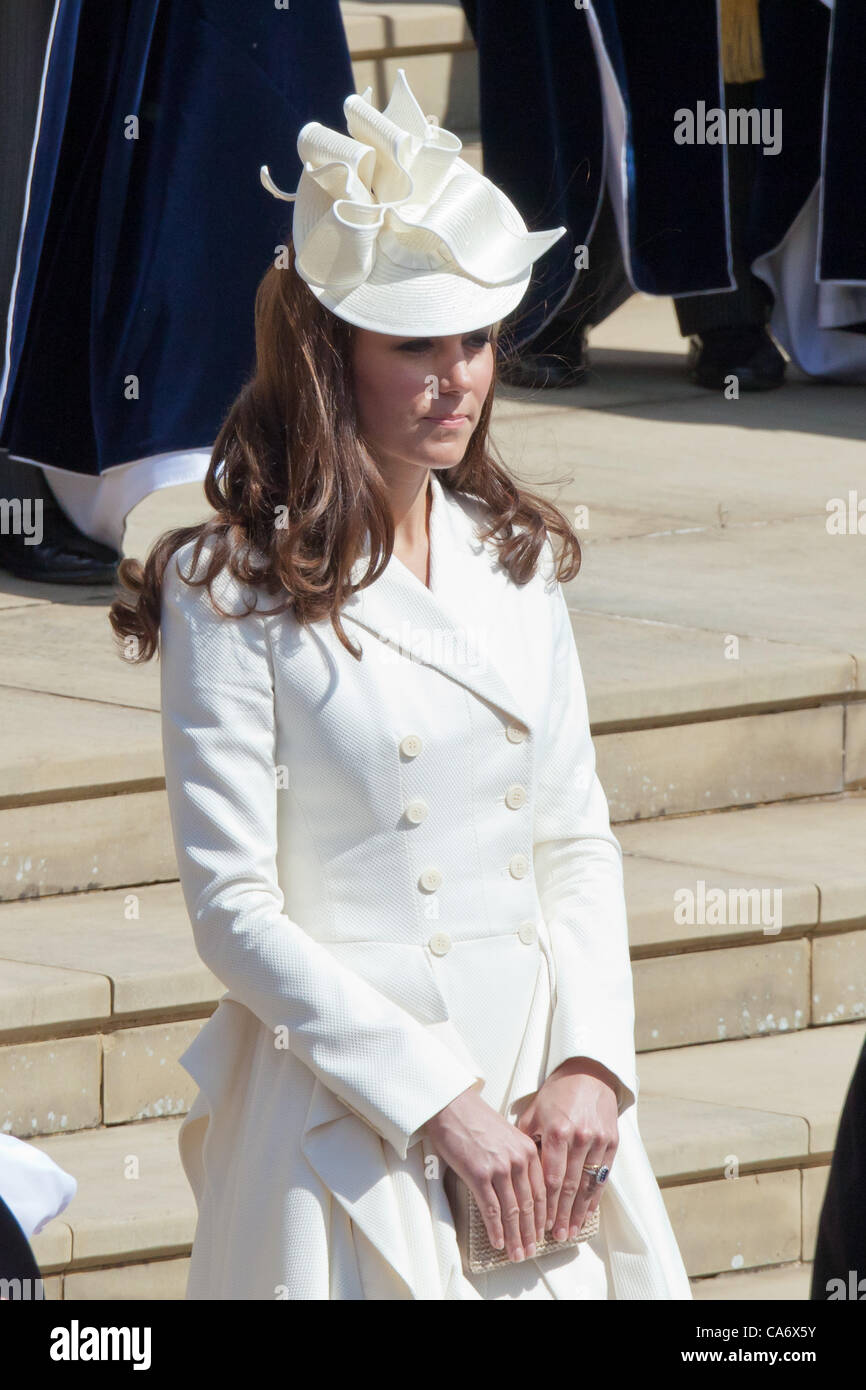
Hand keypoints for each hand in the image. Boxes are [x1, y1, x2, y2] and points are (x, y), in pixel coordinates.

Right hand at [423, 1084, 546, 1261]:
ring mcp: (499, 1168)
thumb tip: (519, 1188)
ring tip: (517, 1254)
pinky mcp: (479, 1174)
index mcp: (528, 1150)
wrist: (452, 1105)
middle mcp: (518, 1160)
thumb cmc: (476, 1119)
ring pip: (512, 1211)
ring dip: (515, 1237)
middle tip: (531, 1251)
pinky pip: (491, 1208)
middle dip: (531, 1233)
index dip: (542, 1216)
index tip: (543, 1233)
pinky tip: (498, 1241)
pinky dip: (496, 1228)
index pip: (541, 1191)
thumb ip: (517, 1158)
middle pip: (529, 1205)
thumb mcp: (507, 1135)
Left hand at [515, 1056, 619, 1241]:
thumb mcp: (534, 1111)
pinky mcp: (612, 1142)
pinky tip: (588, 1213)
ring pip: (587, 1184)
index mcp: (556, 1130)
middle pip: (569, 1186)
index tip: (539, 1221)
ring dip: (579, 1212)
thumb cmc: (556, 1094)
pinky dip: (595, 1197)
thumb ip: (525, 1139)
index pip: (550, 1176)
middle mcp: (579, 1138)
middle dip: (561, 1214)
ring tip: (571, 1232)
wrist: (589, 1074)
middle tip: (555, 1236)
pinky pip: (603, 1176)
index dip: (545, 1203)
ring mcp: (598, 1141)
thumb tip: (512, 1168)